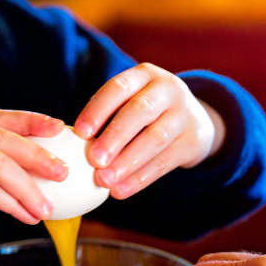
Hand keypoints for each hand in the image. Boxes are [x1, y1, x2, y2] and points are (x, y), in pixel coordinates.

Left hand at [74, 63, 224, 198]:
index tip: (80, 133)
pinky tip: (121, 191)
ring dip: (128, 162)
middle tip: (93, 161)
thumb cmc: (145, 113)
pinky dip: (141, 178)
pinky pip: (165, 161)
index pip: (119, 87)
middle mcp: (167, 89)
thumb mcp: (131, 101)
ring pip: (156, 138)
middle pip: (140, 111)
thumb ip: (107, 118)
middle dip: (115, 136)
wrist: (195, 120)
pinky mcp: (193, 140)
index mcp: (144, 75)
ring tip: (105, 181)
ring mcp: (184, 114)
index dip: (98, 109)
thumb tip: (71, 147)